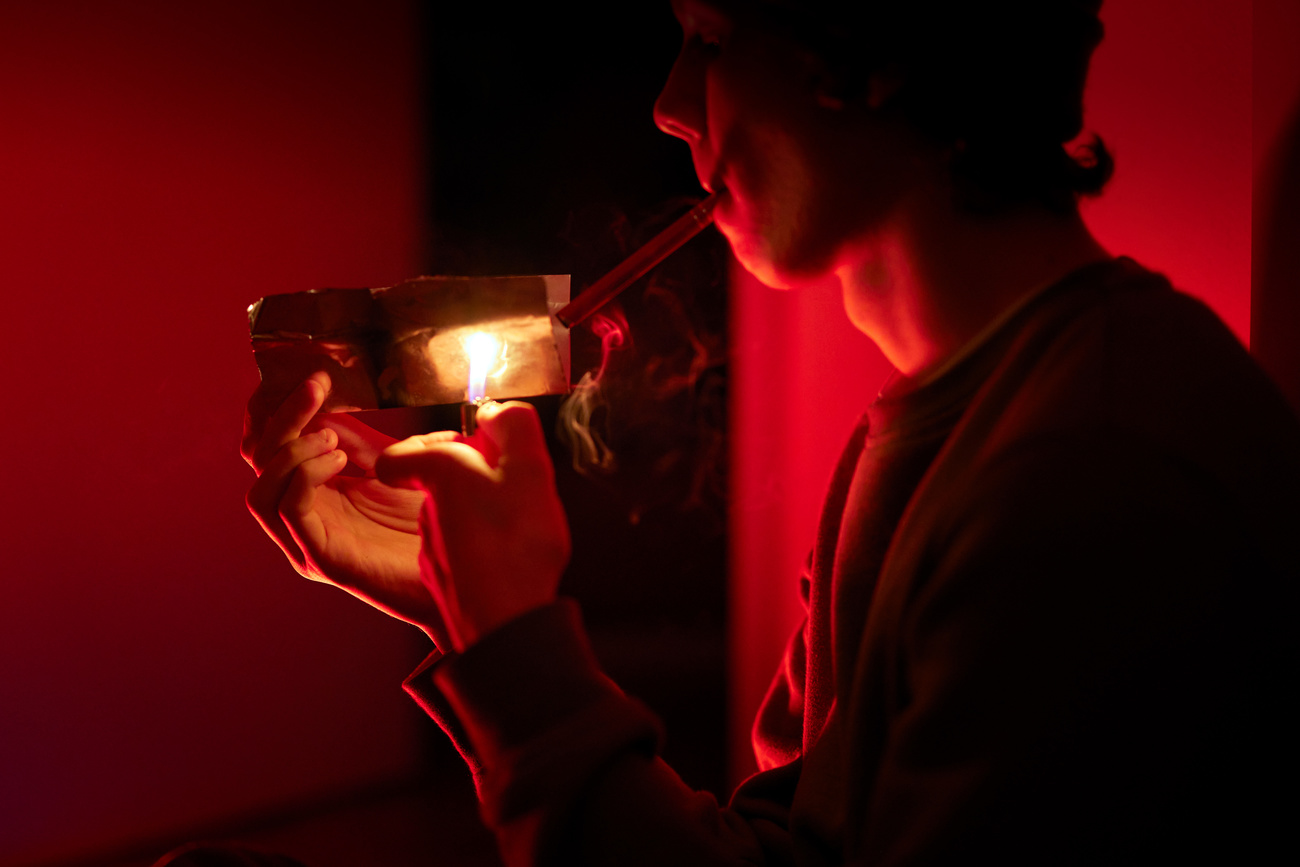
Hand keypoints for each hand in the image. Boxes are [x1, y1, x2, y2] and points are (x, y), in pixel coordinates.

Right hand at [242, 371, 447, 646]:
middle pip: (258, 459)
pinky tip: (340, 460)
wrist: (468, 574)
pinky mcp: (321, 559)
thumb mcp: (397, 466)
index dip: (280, 405)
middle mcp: (303, 514)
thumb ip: (363, 441)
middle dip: (281, 415)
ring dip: (290, 450)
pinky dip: (304, 476)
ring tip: (332, 438)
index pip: (271, 442)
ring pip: (261, 489)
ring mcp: (307, 539)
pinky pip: (286, 511)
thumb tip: (333, 404)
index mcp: (316, 489)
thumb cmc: (436, 522)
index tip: (314, 375)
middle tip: (316, 387)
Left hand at [375, 401, 570, 650]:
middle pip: (433, 482)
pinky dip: (480, 544)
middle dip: (465, 474)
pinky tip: (510, 551)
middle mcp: (426, 512)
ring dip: (476, 510)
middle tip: (506, 479)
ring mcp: (433, 550)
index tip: (465, 445)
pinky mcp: (446, 582)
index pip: (401, 453)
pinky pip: (460, 550)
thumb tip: (496, 412)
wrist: (508, 622)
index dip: (430, 443)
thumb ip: (514, 426)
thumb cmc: (517, 544)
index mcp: (440, 476)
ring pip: (448, 516)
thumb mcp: (530, 468)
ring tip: (515, 519)